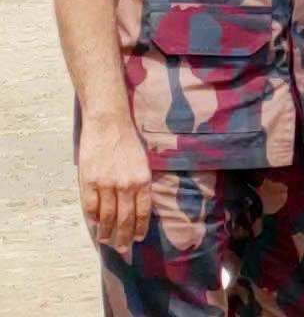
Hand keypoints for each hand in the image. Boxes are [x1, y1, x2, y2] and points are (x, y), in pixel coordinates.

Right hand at [76, 117, 150, 253]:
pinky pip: (91, 207)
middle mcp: (126, 185)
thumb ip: (140, 184)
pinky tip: (96, 225)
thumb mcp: (142, 163)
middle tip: (122, 249)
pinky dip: (93, 218)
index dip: (139, 227)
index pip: (142, 212)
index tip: (137, 239)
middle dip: (123, 237)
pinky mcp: (89, 182)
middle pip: (125, 218)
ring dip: (107, 232)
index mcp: (143, 180)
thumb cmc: (127, 142)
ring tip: (107, 241)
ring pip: (107, 216)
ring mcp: (106, 185)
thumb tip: (138, 206)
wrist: (109, 125)